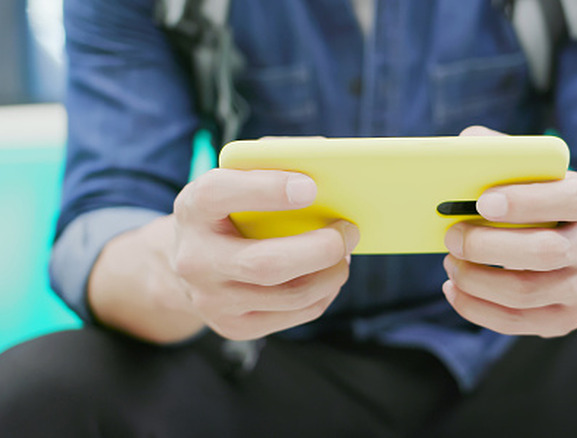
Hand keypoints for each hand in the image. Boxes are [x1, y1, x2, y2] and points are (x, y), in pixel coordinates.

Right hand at [169, 168, 358, 340]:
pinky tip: (328, 275)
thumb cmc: (228, 211)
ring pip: (291, 294)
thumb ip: (271, 162)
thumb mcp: (234, 181)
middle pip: (266, 264)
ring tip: (344, 252)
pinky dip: (324, 293)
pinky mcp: (234, 327)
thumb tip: (322, 155)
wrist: (189, 263)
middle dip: (320, 248)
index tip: (310, 187)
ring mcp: (212, 300)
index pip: (219, 194)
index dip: (266, 189)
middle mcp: (195, 259)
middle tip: (349, 230)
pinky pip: (296, 314)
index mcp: (193, 208)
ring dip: (331, 272)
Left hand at [442, 127, 576, 337]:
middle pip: (544, 252)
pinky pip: (517, 322)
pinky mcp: (566, 318)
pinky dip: (477, 308)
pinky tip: (455, 290)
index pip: (569, 199)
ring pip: (526, 292)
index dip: (525, 201)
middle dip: (488, 246)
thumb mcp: (529, 170)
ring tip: (450, 264)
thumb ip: (502, 151)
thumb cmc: (538, 200)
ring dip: (477, 280)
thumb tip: (466, 145)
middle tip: (451, 236)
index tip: (481, 202)